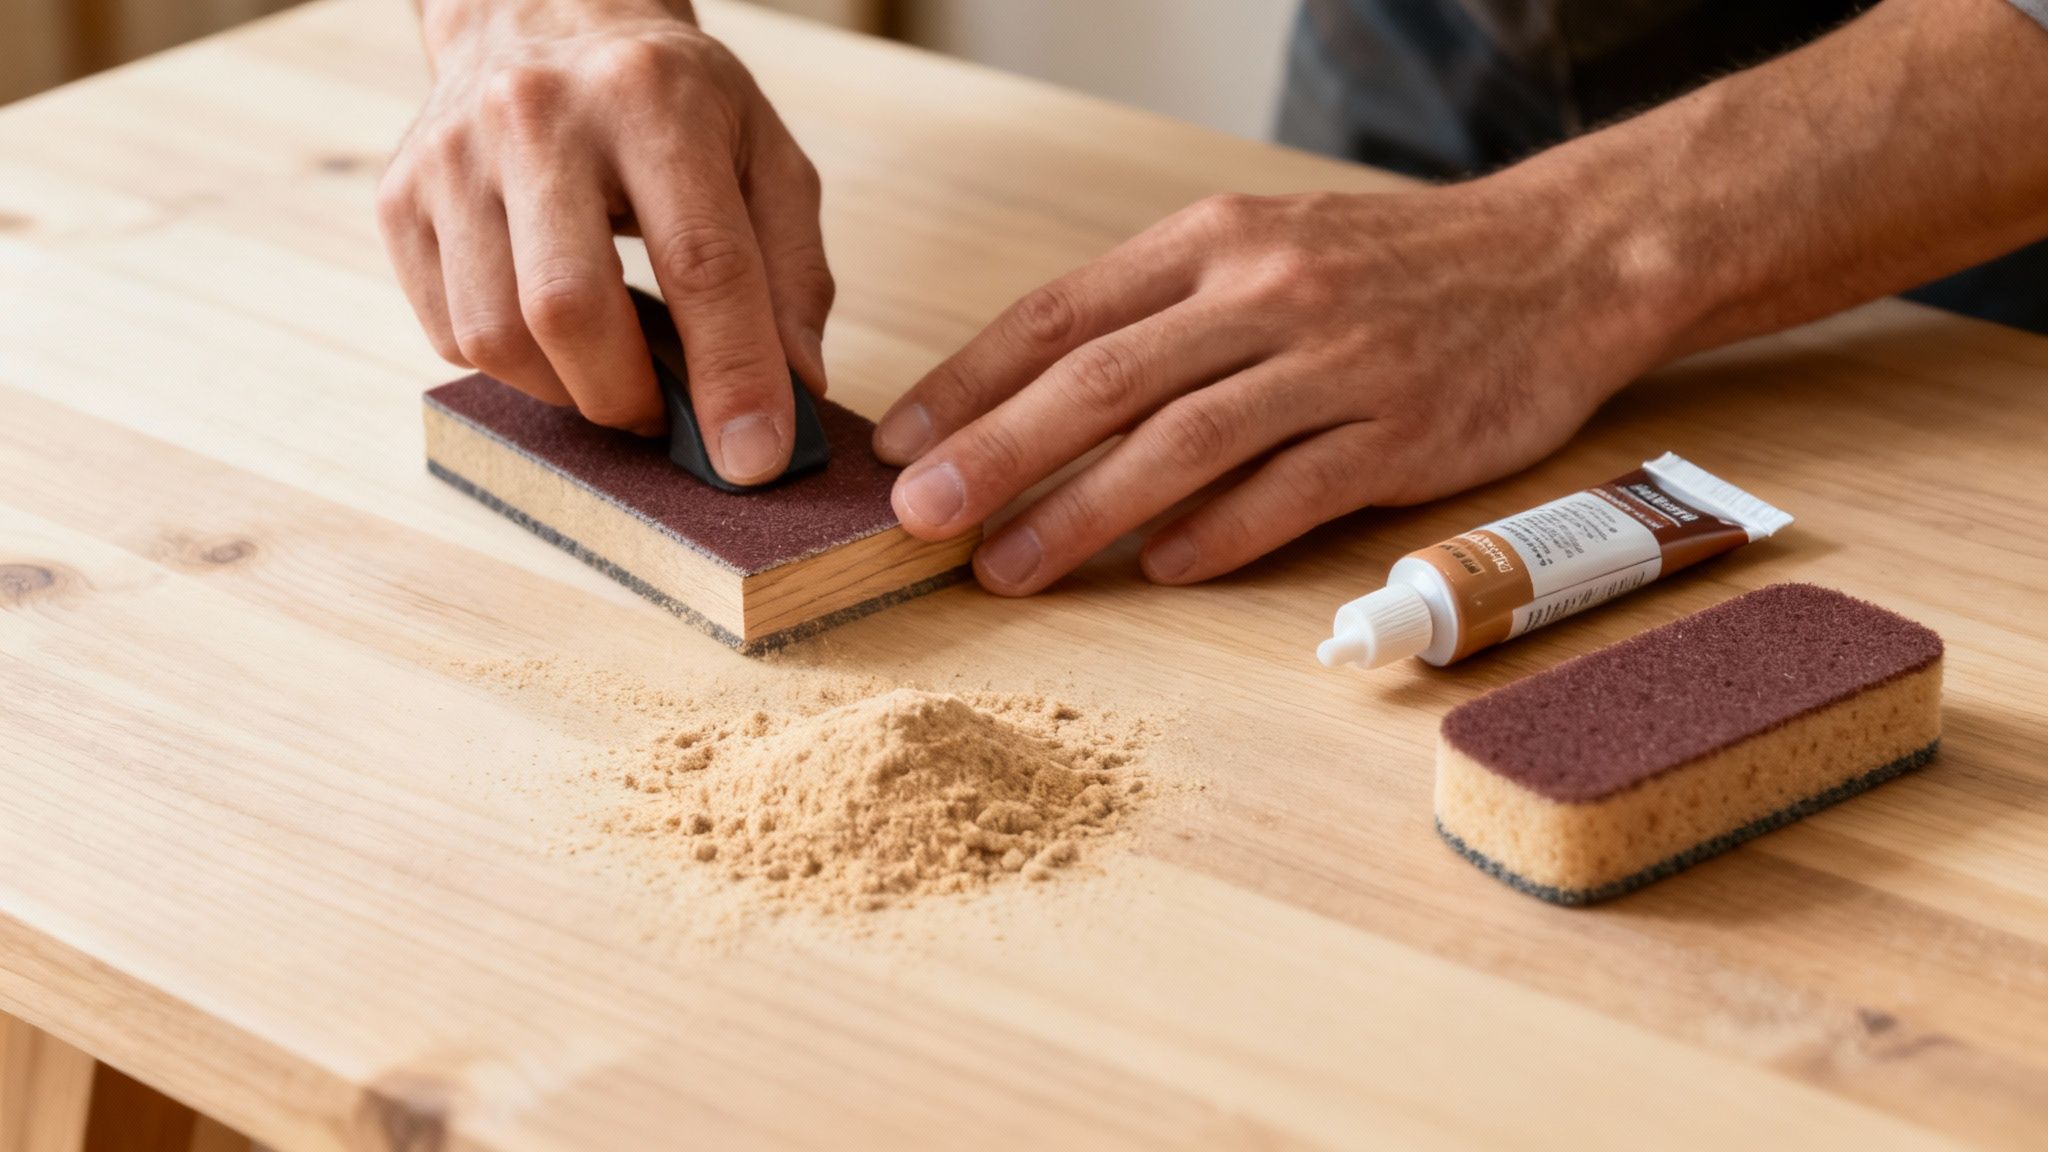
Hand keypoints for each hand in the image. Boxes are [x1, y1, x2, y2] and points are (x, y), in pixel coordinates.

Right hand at [379, 0, 832, 484]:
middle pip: (568, 308)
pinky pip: (449, 332)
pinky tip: (555, 338)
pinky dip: (514, 367)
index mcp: (652, 99)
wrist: (544, 14)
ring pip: (495, 336)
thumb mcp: (766, 157)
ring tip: (615, 374)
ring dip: (568, 392)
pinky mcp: (400, 197)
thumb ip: (793, 274)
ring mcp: (452, 156)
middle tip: (668, 417)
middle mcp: (536, 117)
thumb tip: (796, 391)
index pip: (700, 262)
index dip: (732, 376)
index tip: (754, 457)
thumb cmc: (671, 102)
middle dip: (628, 398)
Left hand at [871, 182, 1682, 592]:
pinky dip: (1217, 534)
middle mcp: (1266, 293)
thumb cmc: (1386, 268)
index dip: (970, 381)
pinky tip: (1158, 571)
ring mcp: (1337, 364)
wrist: (1558, 262)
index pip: (1063, 313)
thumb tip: (1031, 403)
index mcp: (1214, 240)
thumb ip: (1158, 316)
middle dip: (996, 454)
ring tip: (1007, 567)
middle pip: (1104, 381)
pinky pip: (1291, 492)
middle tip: (917, 516)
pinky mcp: (1403, 433)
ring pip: (1183, 444)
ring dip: (1082, 514)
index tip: (901, 442)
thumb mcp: (1263, 249)